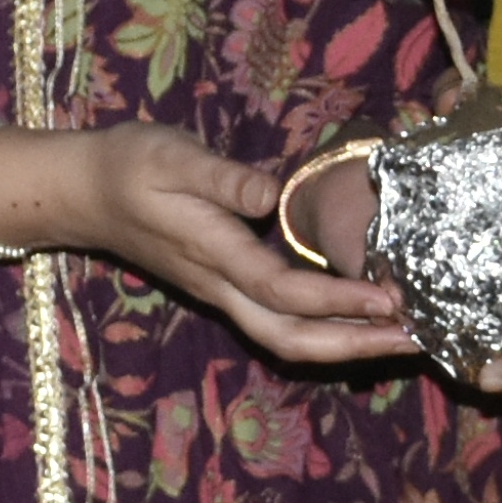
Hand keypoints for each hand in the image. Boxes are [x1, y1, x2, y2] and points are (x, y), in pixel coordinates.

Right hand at [13, 124, 419, 366]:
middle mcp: (222, 288)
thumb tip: (268, 193)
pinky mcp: (228, 289)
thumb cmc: (130, 165)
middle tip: (415, 337)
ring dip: (345, 346)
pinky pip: (282, 324)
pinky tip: (362, 315)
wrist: (85, 194)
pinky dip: (327, 329)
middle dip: (354, 346)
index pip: (283, 292)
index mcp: (214, 254)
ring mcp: (224, 295)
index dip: (338, 300)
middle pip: (290, 340)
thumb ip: (220, 177)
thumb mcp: (171, 156)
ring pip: (287, 340)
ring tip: (402, 336)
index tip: (390, 298)